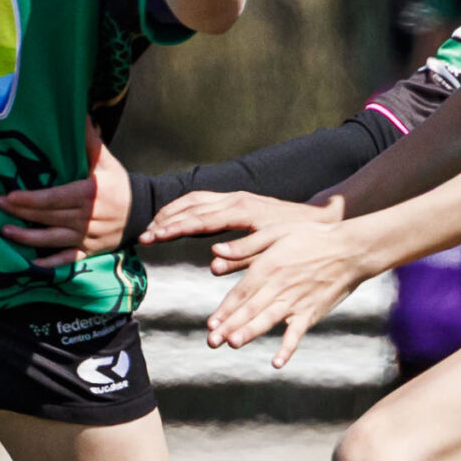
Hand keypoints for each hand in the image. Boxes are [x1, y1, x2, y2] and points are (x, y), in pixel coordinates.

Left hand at [0, 129, 131, 263]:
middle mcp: (86, 218)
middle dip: (21, 213)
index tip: (10, 196)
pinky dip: (51, 263)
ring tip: (6, 232)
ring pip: (53, 239)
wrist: (143, 212)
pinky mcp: (90, 251)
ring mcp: (87, 237)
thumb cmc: (119, 185)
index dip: (30, 199)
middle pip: (48, 217)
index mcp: (88, 195)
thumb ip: (90, 141)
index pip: (53, 198)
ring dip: (28, 238)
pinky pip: (68, 259)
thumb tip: (80, 113)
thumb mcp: (107, 162)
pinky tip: (32, 265)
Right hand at [143, 189, 340, 246]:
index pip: (199, 219)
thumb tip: (212, 263)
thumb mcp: (270, 249)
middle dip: (166, 221)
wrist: (315, 217)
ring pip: (193, 199)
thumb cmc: (295, 237)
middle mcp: (234, 199)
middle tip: (144, 236)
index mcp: (241, 211)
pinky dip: (183, 208)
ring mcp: (234, 196)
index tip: (153, 238)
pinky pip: (202, 200)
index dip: (174, 229)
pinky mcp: (235, 199)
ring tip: (152, 229)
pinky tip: (172, 220)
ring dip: (171, 213)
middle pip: (190, 206)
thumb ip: (242, 257)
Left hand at [203, 219, 371, 367]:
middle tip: (211, 341)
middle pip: (249, 309)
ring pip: (267, 320)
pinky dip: (287, 348)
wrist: (351, 250)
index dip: (225, 308)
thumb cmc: (312, 237)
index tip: (210, 323)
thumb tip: (216, 251)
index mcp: (268, 266)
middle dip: (229, 326)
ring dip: (249, 333)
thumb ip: (246, 244)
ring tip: (233, 344)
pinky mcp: (311, 313)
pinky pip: (297, 334)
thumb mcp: (277, 231)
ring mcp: (296, 302)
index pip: (241, 292)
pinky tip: (276, 363)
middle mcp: (279, 286)